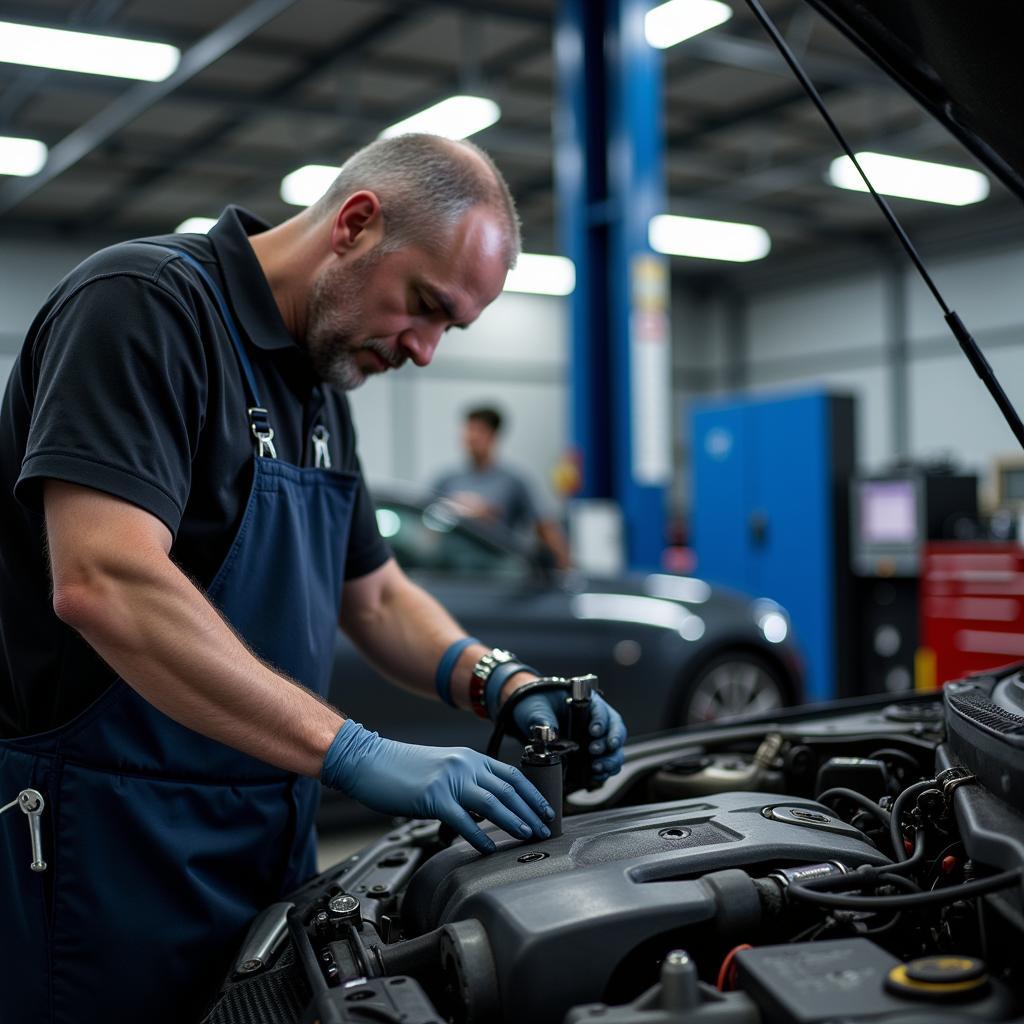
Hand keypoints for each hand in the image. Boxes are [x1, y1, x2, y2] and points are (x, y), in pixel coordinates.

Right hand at [321, 720, 555, 852]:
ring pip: (492, 802)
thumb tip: (488, 806)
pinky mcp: (433, 797)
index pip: (511, 775)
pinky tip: (488, 847)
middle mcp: (464, 765)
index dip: (532, 793)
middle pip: (508, 789)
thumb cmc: (403, 768)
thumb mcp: (443, 767)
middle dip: (530, 810)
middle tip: (544, 828)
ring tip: (527, 834)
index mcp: (469, 757)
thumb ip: (467, 782)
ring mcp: (449, 780)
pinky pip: (463, 819)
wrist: (369, 760)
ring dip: (513, 820)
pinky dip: (479, 835)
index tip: (545, 810)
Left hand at [510, 690, 626, 784]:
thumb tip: (549, 734)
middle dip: (609, 742)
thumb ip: (543, 719)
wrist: (530, 718)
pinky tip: (595, 776)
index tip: (593, 731)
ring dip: (610, 760)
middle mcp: (596, 720)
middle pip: (615, 730)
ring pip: (614, 750)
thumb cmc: (536, 706)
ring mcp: (596, 739)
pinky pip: (606, 764)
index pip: (601, 710)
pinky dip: (604, 772)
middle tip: (594, 750)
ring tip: (597, 767)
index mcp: (587, 703)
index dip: (600, 721)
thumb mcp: (537, 708)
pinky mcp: (591, 756)